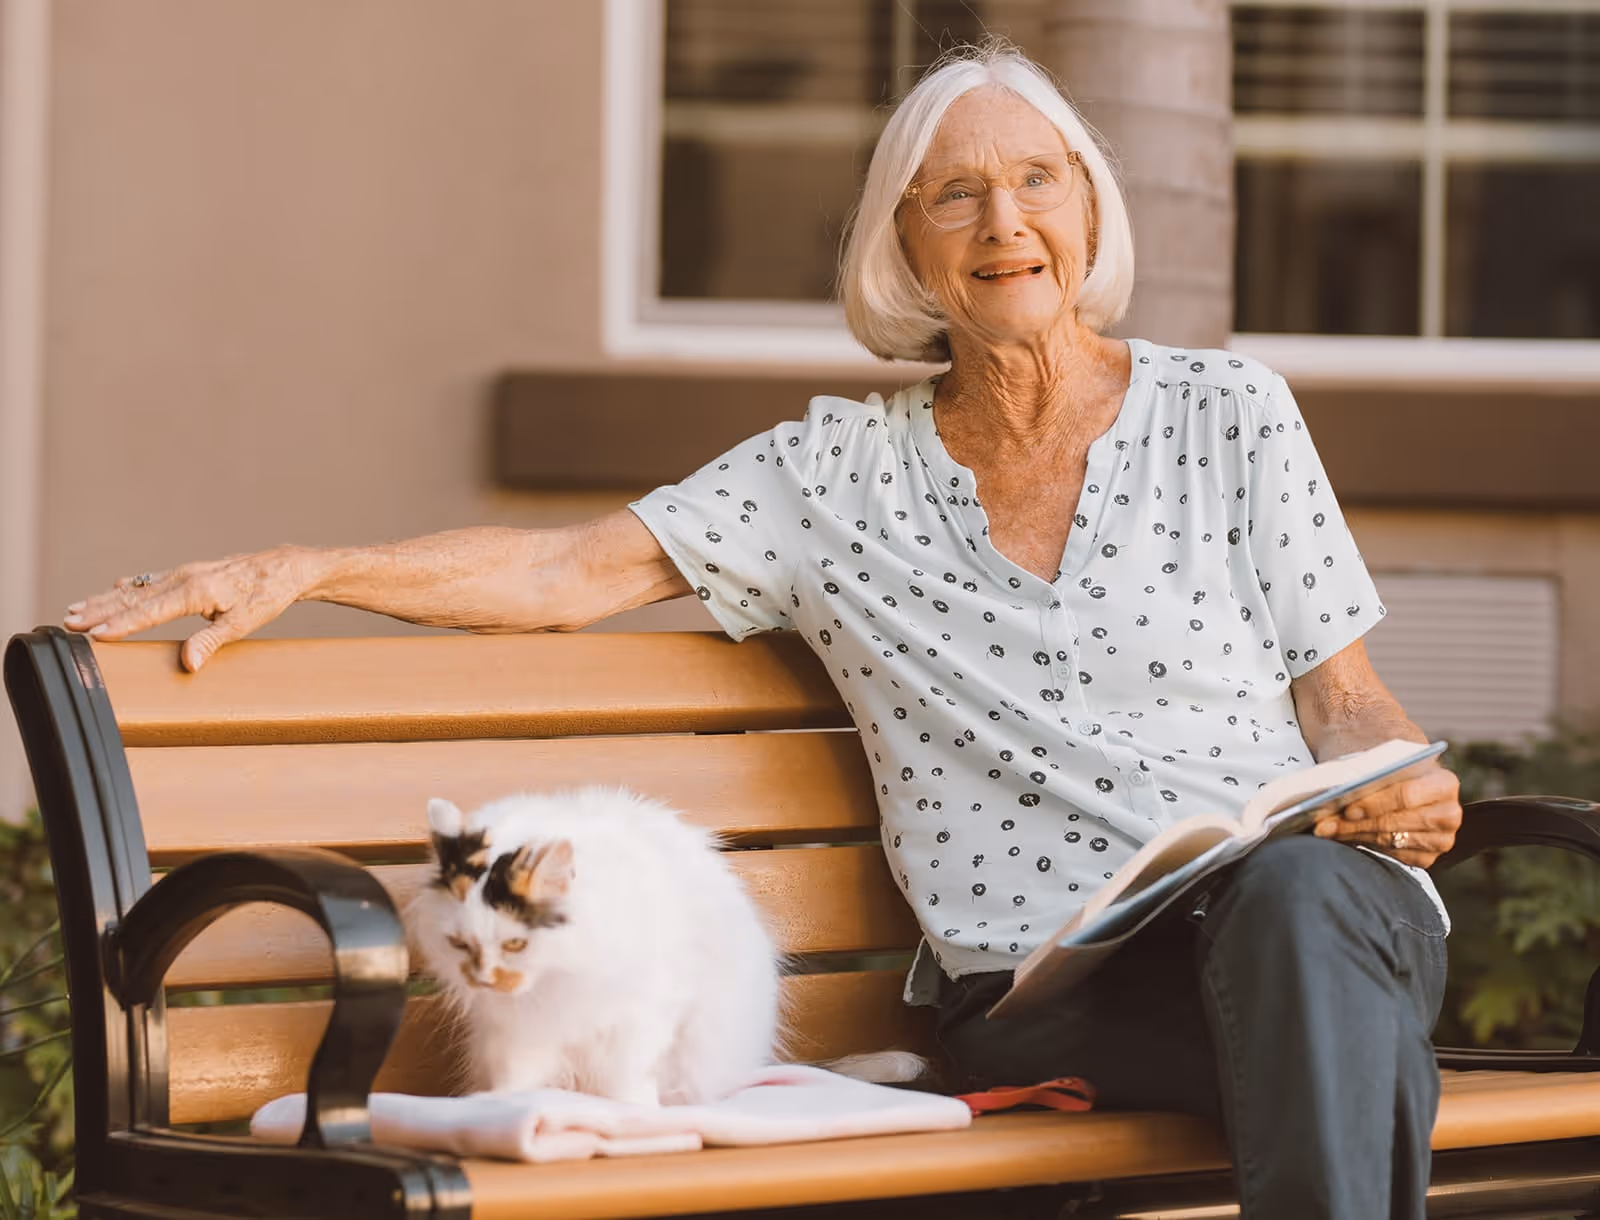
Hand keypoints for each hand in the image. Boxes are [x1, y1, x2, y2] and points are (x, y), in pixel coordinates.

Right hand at [63, 546, 317, 671]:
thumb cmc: (267, 595)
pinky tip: (112, 590)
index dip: (122, 624)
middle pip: (135, 597)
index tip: (95, 634)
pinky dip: (127, 589)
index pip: (151, 611)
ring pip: (138, 588)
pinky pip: (151, 582)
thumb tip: (188, 663)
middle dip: (101, 610)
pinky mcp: (189, 573)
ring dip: (106, 598)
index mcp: (196, 590)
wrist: (284, 568)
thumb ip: (212, 642)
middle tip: (69, 621)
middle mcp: (185, 577)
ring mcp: (185, 573)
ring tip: (77, 608)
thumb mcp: (244, 623)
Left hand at [1312, 760, 1462, 868]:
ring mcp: (1442, 839)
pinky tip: (1347, 838)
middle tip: (1325, 824)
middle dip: (1356, 824)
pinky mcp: (1428, 856)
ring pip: (1391, 840)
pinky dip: (1367, 846)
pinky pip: (1394, 856)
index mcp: (1444, 783)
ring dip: (1355, 835)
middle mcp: (1449, 813)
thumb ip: (1367, 773)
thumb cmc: (1391, 768)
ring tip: (1328, 830)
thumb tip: (1337, 790)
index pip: (1407, 795)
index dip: (1375, 803)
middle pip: (1396, 821)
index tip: (1347, 809)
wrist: (1403, 776)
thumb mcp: (1382, 761)